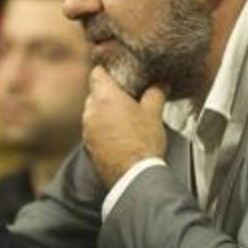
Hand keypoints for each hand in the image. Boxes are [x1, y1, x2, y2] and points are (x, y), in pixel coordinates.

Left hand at [82, 66, 166, 186]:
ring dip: (105, 114)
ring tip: (124, 120)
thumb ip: (155, 93)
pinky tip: (119, 137)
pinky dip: (103, 130)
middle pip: (95, 94)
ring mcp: (86, 130)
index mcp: (104, 97)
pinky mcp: (87, 147)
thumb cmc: (143, 142)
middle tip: (127, 98)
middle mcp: (90, 111)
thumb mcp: (154, 113)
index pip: (96, 73)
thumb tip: (161, 82)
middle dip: (108, 95)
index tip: (118, 75)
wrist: (133, 176)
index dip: (107, 71)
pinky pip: (93, 131)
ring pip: (93, 113)